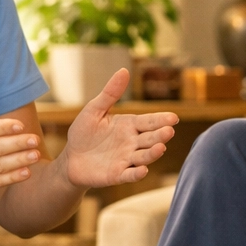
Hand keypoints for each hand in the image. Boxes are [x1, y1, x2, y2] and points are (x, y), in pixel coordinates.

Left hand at [60, 69, 177, 187]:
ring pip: (144, 156)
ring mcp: (126, 159)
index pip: (149, 121)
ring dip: (153, 153)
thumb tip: (124, 70)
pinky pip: (129, 175)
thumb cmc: (83, 133)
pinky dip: (136, 174)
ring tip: (160, 148)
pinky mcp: (117, 175)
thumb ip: (110, 93)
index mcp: (129, 125)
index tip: (173, 118)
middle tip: (169, 131)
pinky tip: (142, 170)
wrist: (71, 159)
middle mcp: (132, 143)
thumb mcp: (94, 110)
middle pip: (150, 138)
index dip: (161, 119)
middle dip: (160, 135)